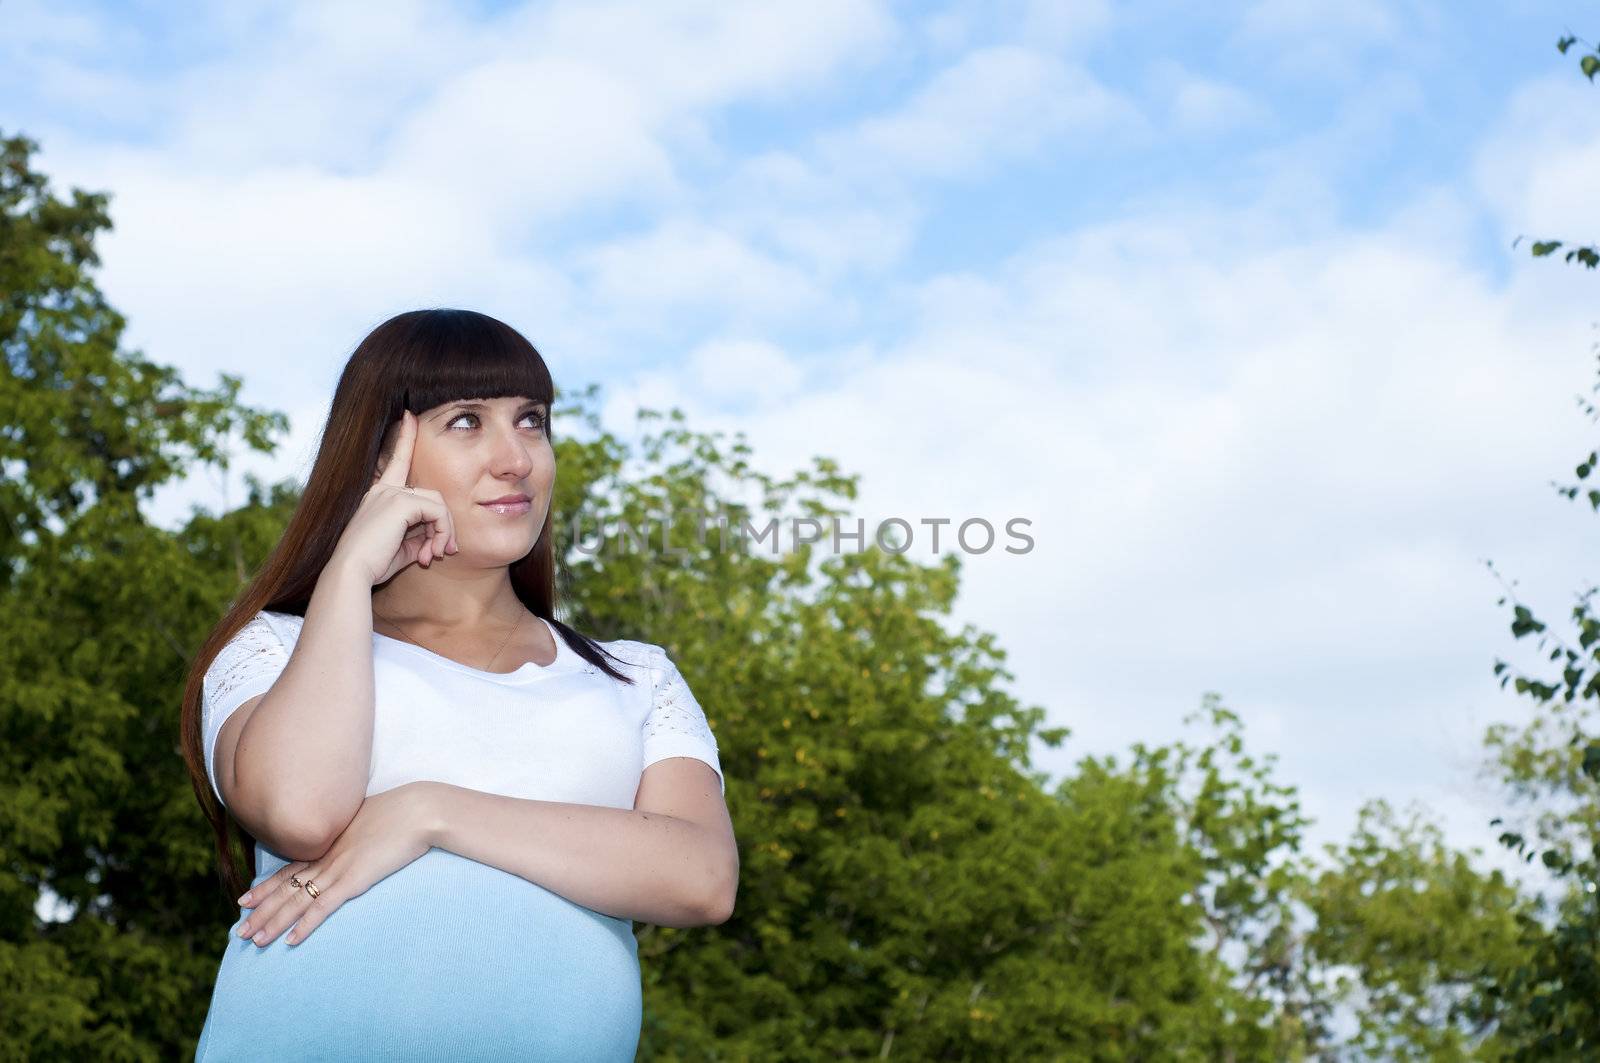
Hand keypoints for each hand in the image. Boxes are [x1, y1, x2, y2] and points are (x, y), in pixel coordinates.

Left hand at [234, 782, 438, 947]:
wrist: (418, 810)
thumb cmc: (402, 812)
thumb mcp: (370, 820)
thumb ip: (355, 834)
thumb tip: (354, 841)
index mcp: (329, 843)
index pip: (289, 870)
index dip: (265, 887)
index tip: (244, 901)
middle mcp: (326, 857)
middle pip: (285, 888)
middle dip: (261, 911)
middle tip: (239, 931)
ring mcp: (338, 869)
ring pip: (296, 901)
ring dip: (273, 923)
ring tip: (254, 940)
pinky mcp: (354, 880)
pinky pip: (322, 907)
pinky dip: (305, 925)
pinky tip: (291, 941)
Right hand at [328, 409, 459, 585]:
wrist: (351, 573)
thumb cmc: (372, 565)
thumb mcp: (401, 548)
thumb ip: (420, 535)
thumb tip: (439, 538)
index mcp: (379, 496)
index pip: (397, 462)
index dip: (405, 438)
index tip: (409, 414)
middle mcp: (383, 490)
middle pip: (432, 496)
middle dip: (444, 524)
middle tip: (443, 552)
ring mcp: (391, 493)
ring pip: (438, 503)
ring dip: (444, 532)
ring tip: (434, 556)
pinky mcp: (400, 501)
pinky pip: (437, 512)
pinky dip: (441, 533)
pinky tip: (429, 554)